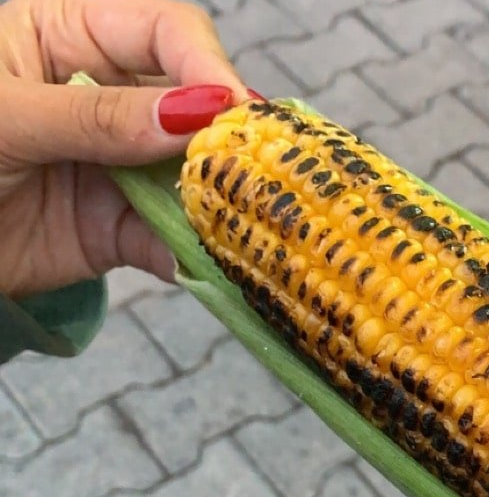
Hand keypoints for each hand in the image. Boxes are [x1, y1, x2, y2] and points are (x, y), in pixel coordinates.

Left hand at [0, 0, 247, 297]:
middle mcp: (108, 99)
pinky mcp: (120, 231)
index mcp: (70, 36)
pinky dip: (193, 254)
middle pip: (192, 107)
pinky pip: (171, 241)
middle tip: (252, 171)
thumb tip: (193, 116)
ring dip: (217, 201)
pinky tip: (211, 262)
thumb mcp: (6, 114)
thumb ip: (97, 115)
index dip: (204, 64)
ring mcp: (119, 168)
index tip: (231, 111)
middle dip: (223, 138)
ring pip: (191, 178)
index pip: (162, 29)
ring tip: (241, 221)